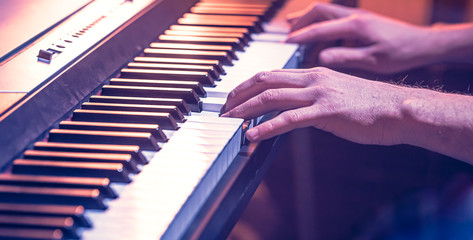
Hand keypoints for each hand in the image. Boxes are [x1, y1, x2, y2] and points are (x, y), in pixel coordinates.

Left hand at [221, 67, 412, 144]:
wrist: (397, 110)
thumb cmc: (370, 106)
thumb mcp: (336, 94)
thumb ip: (313, 98)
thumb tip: (293, 110)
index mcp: (314, 73)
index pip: (272, 74)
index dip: (248, 84)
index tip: (233, 96)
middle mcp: (313, 79)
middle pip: (265, 81)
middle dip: (239, 94)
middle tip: (223, 107)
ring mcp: (319, 94)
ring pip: (271, 98)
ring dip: (245, 110)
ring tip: (230, 121)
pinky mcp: (326, 112)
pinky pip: (288, 119)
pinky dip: (266, 127)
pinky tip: (252, 134)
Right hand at [285, 3, 435, 72]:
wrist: (423, 44)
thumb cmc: (401, 52)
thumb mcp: (372, 61)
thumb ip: (345, 58)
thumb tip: (320, 58)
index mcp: (355, 25)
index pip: (319, 28)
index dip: (300, 37)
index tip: (285, 44)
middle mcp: (354, 17)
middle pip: (318, 11)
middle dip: (300, 22)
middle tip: (287, 35)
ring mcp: (357, 18)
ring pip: (325, 13)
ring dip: (308, 22)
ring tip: (294, 33)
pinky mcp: (360, 23)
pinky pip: (334, 20)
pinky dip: (321, 27)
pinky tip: (317, 40)